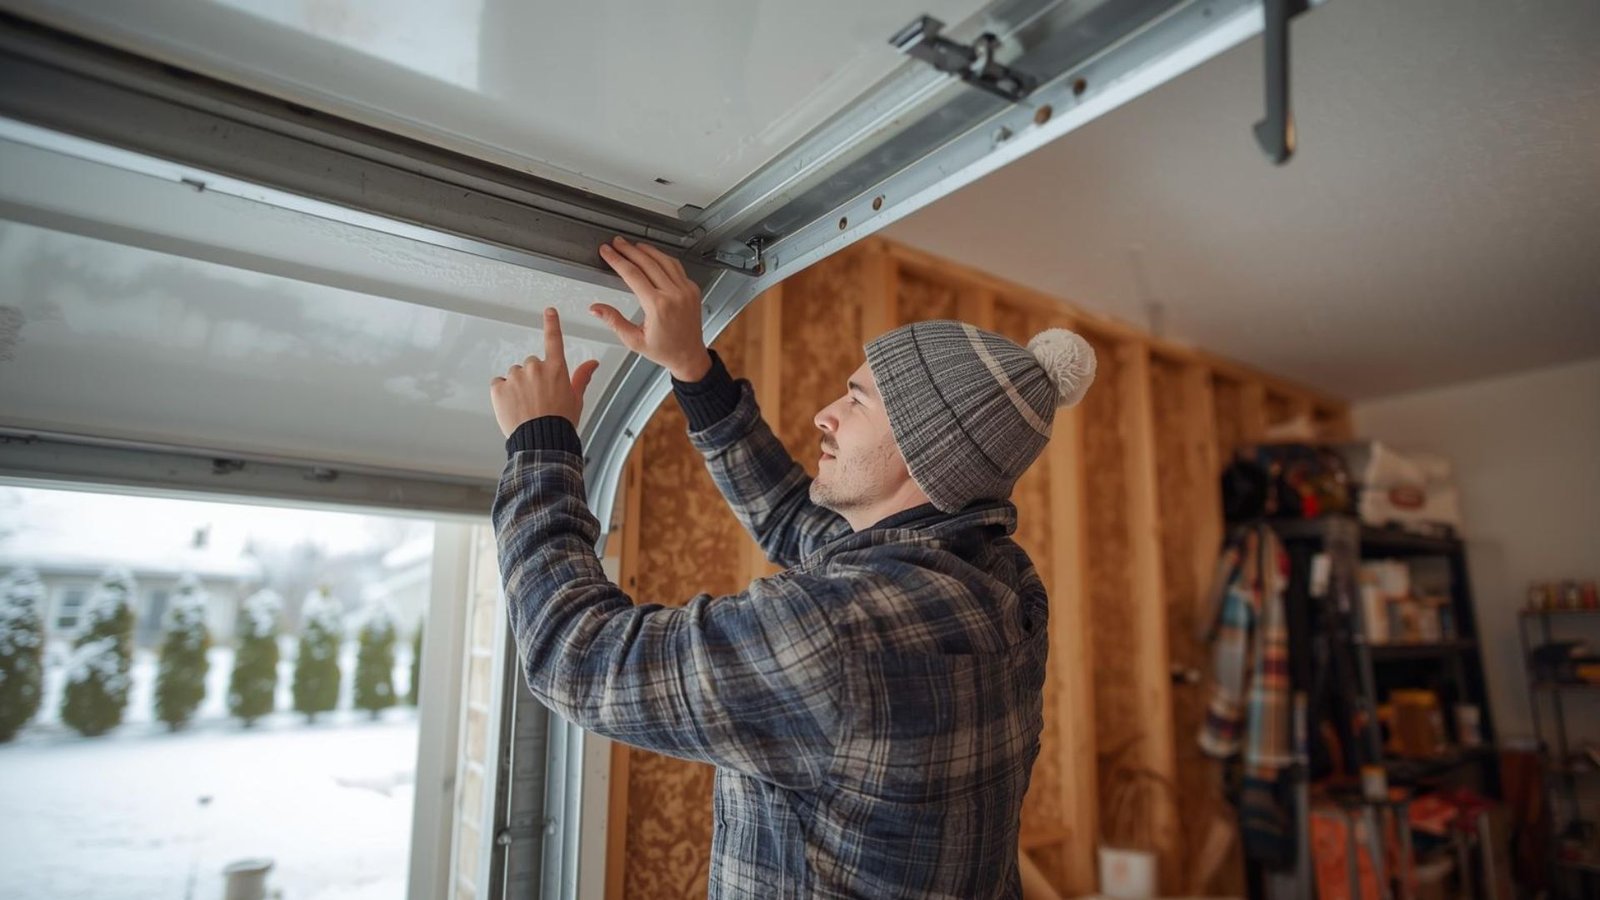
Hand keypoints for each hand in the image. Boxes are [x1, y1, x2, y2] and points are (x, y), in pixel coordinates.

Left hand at [490, 308, 600, 436]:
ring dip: (517, 386)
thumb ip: (582, 377)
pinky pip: (498, 385)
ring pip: (514, 375)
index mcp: (556, 369)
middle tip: (537, 398)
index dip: (552, 323)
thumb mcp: (576, 399)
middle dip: (532, 377)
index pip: (554, 339)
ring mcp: (516, 377)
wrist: (541, 442)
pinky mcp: (499, 388)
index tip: (549, 311)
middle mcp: (535, 367)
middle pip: (530, 364)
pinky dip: (502, 394)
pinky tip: (512, 408)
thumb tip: (594, 362)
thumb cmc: (561, 422)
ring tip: (524, 407)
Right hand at [592, 236, 711, 380]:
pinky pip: (676, 267)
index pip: (632, 275)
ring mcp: (686, 290)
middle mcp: (674, 295)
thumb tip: (595, 308)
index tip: (607, 251)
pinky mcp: (692, 289)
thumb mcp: (634, 340)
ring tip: (632, 245)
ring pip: (664, 260)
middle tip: (617, 243)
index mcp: (658, 306)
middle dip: (629, 250)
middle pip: (647, 263)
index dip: (617, 260)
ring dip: (646, 250)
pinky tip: (653, 255)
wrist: (689, 356)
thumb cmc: (664, 350)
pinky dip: (662, 258)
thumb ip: (614, 321)